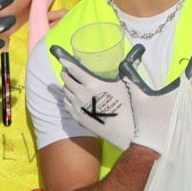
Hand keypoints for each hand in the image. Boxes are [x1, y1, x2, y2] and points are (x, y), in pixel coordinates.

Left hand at [51, 45, 174, 152]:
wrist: (125, 132)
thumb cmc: (127, 106)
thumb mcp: (124, 84)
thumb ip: (123, 70)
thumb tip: (130, 59)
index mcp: (92, 84)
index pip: (74, 69)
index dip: (66, 62)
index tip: (61, 58)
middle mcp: (81, 94)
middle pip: (66, 79)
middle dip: (66, 73)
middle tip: (68, 70)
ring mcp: (78, 107)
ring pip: (66, 92)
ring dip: (67, 85)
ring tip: (73, 83)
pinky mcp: (77, 118)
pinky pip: (67, 104)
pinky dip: (68, 98)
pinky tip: (74, 98)